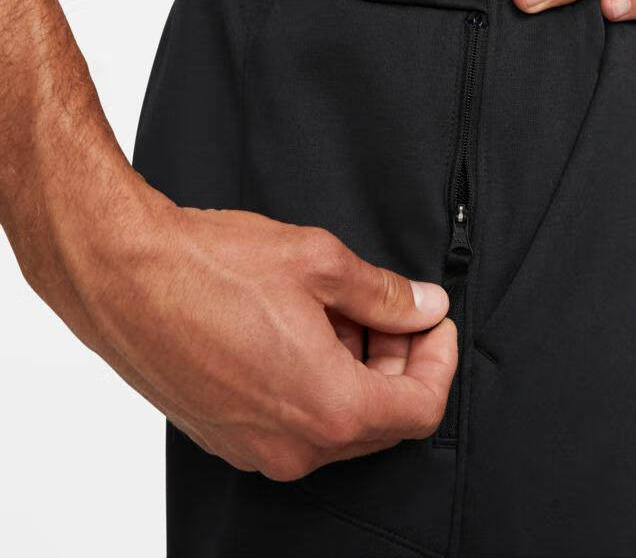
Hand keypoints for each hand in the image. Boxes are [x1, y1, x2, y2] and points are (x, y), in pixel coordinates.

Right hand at [0, 0, 455, 482]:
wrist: (121, 275)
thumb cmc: (207, 269)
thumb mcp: (319, 264)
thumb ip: (384, 294)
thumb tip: (422, 305)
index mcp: (329, 406)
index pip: (422, 408)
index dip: (440, 361)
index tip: (435, 323)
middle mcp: (293, 444)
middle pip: (381, 417)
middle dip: (398, 360)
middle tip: (391, 308)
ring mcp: (255, 446)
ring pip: (338, 419)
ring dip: (355, 368)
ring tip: (339, 309)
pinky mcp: (226, 434)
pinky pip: (295, 419)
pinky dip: (316, 380)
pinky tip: (302, 329)